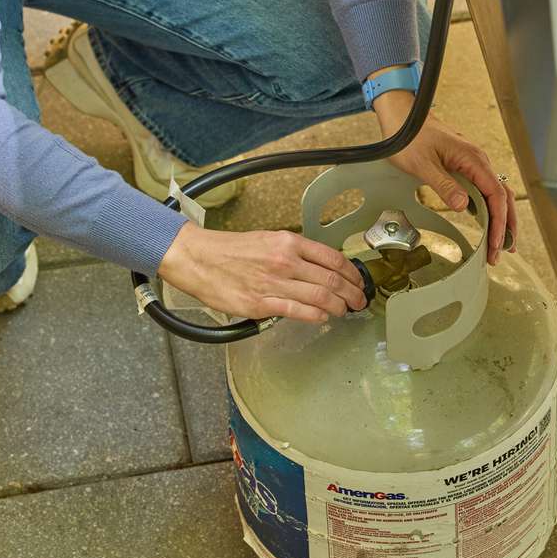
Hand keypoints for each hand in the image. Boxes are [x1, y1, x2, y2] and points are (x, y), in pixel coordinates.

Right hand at [157, 223, 367, 323]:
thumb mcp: (268, 239)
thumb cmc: (230, 250)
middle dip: (352, 293)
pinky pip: (298, 311)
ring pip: (320, 296)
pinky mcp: (261, 303)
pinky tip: (323, 317)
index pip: (333, 258)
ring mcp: (274, 283)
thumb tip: (318, 268)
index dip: (352, 273)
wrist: (197, 258)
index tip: (358, 281)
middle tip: (359, 301)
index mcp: (288, 242)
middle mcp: (285, 260)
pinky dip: (316, 315)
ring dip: (338, 307)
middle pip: (332, 279)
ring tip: (344, 311)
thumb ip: (294, 252)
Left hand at [371, 88, 518, 264]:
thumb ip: (445, 185)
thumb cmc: (410, 137)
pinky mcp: (466, 166)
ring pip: (497, 194)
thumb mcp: (423, 165)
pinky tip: (489, 222)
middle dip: (505, 226)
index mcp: (473, 159)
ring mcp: (474, 163)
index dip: (499, 222)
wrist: (403, 116)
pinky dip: (491, 209)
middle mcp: (478, 161)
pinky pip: (485, 189)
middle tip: (502, 253)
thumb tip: (464, 206)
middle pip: (503, 197)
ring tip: (501, 243)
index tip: (495, 244)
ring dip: (501, 219)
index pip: (496, 195)